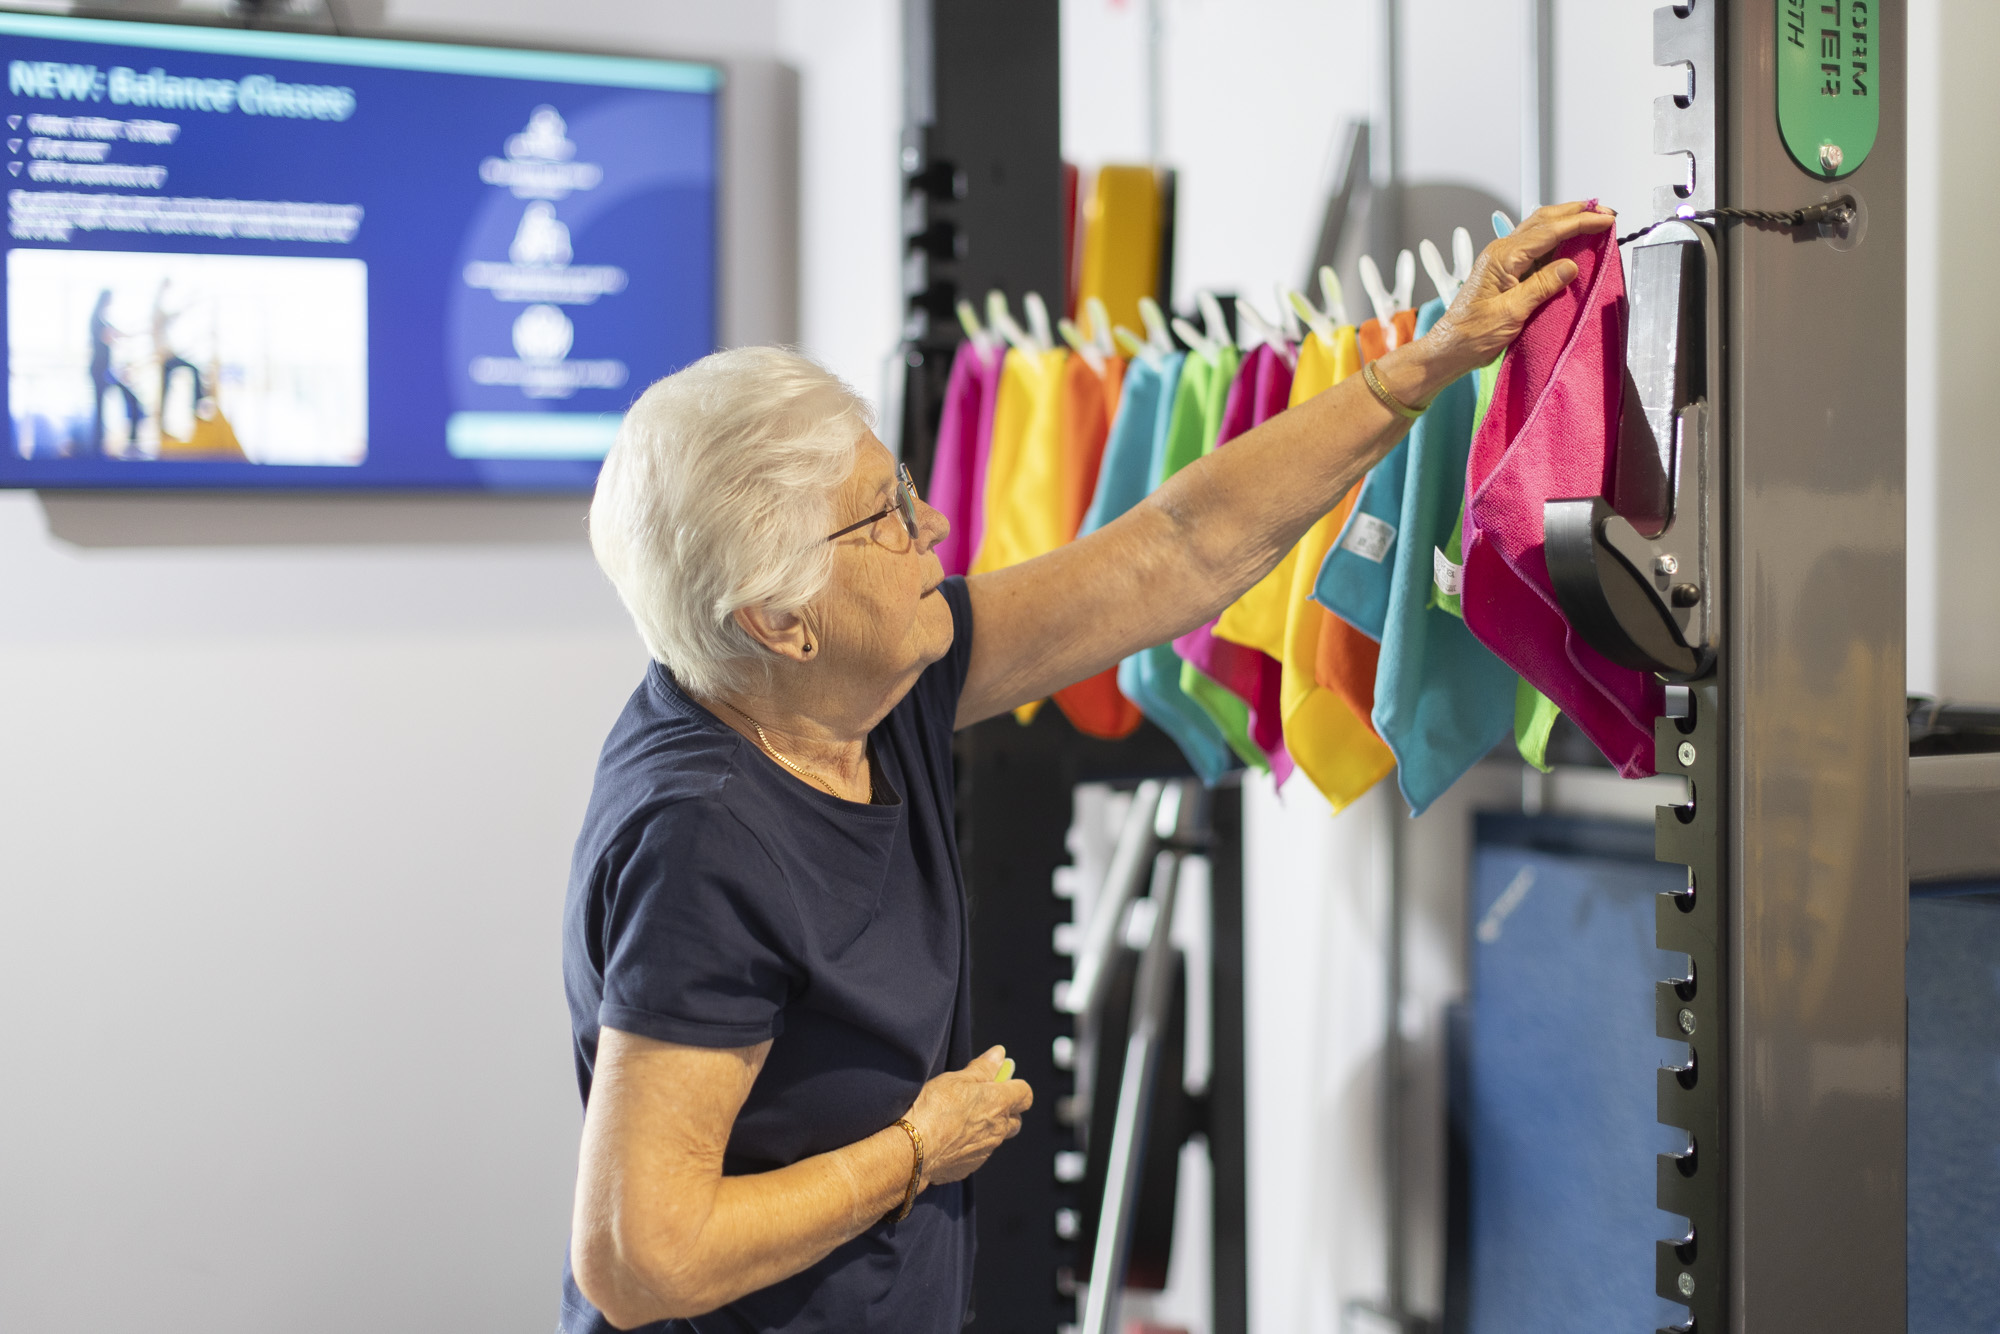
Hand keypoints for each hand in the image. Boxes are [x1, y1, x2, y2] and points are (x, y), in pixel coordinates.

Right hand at [904, 1046, 1034, 1186]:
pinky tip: (949, 1138)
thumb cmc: (935, 1108)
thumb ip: (983, 1068)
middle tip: (982, 1101)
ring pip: (996, 1138)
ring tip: (960, 1120)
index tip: (999, 1080)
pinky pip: (978, 1153)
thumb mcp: (957, 1079)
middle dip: (1005, 1111)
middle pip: (1015, 1120)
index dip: (1014, 1086)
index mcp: (999, 1103)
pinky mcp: (970, 1166)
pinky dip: (969, 1145)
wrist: (914, 1149)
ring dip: (986, 1128)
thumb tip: (999, 1054)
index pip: (1025, 1094)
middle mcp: (998, 1129)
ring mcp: (985, 1150)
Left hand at [1421, 201, 1618, 380]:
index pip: (1548, 230)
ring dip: (1567, 223)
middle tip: (1605, 213)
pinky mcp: (1506, 272)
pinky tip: (1571, 244)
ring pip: (1540, 230)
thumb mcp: (1511, 313)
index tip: (1606, 219)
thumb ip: (1541, 287)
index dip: (1580, 222)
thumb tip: (1571, 265)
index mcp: (1502, 257)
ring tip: (1594, 221)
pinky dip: (1557, 241)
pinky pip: (1536, 248)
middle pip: (1544, 220)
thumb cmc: (1472, 334)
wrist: (1451, 348)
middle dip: (1576, 213)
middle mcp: (1502, 252)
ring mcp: (1503, 260)